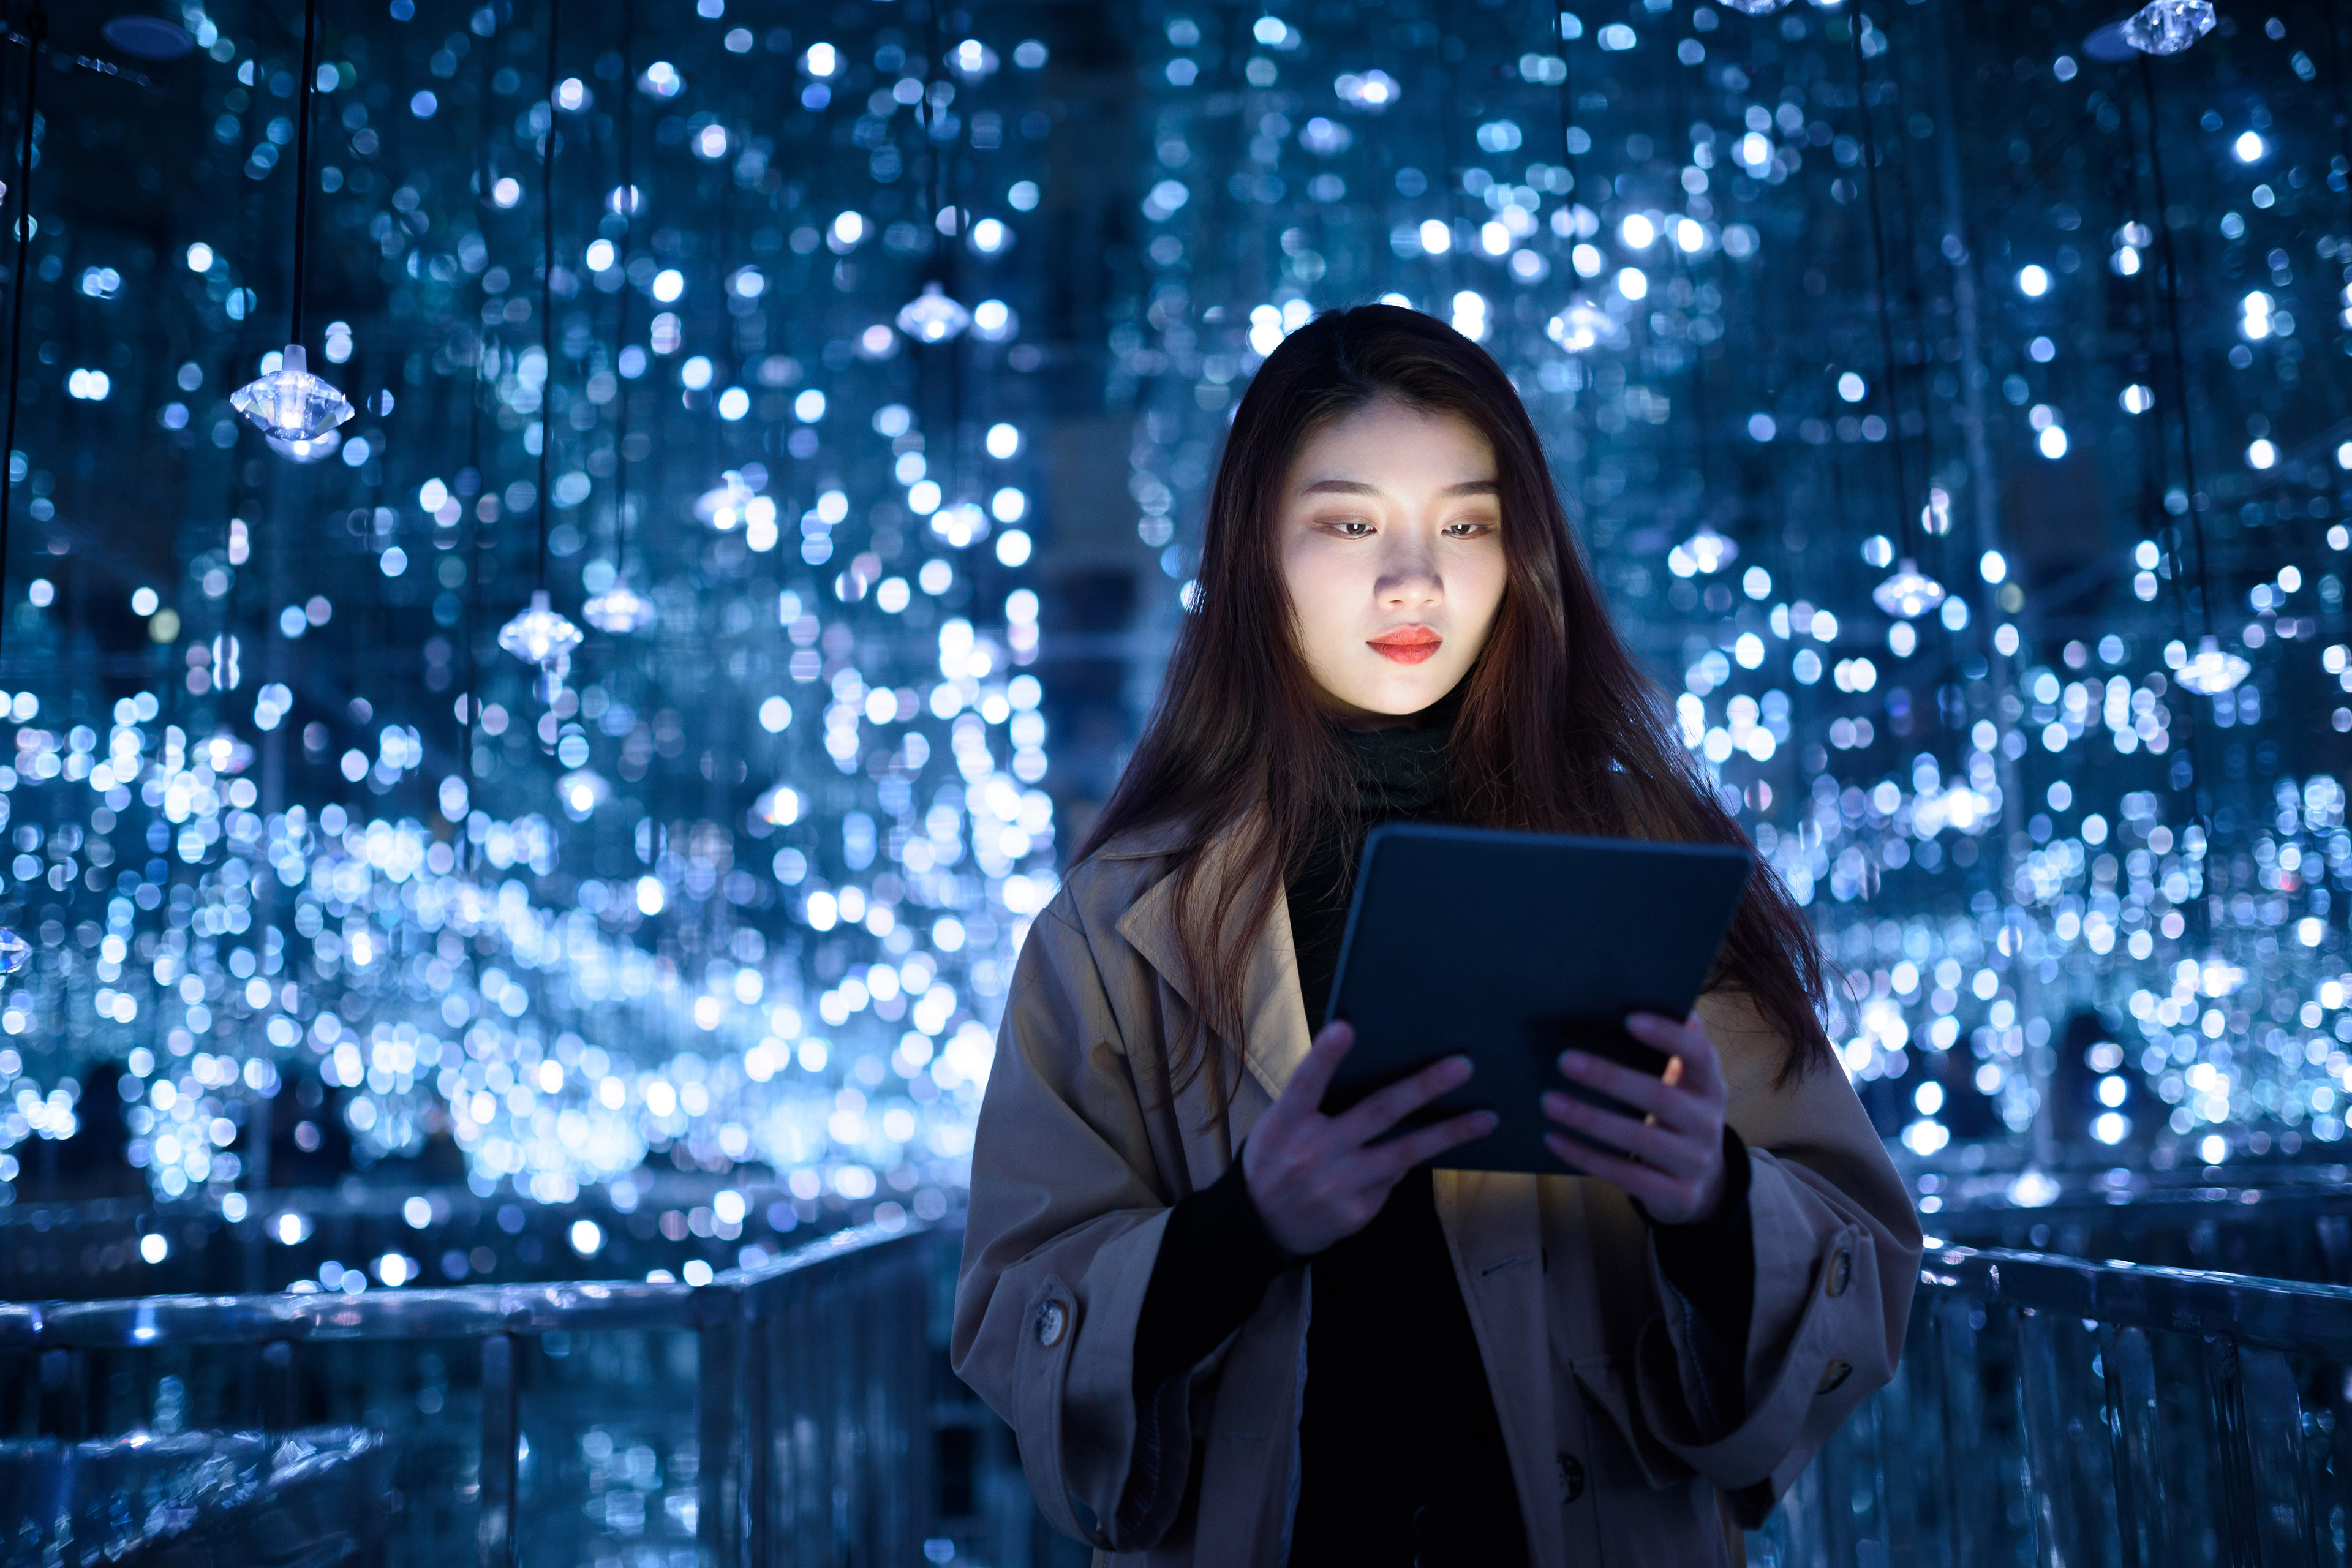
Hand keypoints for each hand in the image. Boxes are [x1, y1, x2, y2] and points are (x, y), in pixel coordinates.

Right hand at [1242, 1021, 1497, 1256]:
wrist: (1260, 1225)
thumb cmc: (1276, 1157)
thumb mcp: (1279, 1125)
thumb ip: (1315, 1102)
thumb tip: (1379, 1073)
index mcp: (1286, 1123)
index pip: (1305, 1083)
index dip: (1325, 1056)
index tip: (1346, 1028)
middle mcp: (1311, 1153)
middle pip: (1376, 1113)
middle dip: (1423, 1087)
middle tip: (1462, 1066)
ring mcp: (1337, 1186)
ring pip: (1403, 1152)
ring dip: (1449, 1133)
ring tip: (1485, 1118)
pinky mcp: (1357, 1212)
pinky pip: (1394, 1178)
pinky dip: (1408, 1161)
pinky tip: (1429, 1147)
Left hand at [1540, 1012, 1729, 1225]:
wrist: (1704, 1186)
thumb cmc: (1678, 1117)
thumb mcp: (1686, 1085)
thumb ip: (1673, 1049)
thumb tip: (1650, 1000)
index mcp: (1710, 1085)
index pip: (1699, 1055)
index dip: (1668, 1036)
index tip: (1629, 1018)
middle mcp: (1708, 1123)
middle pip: (1661, 1098)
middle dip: (1611, 1078)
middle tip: (1564, 1060)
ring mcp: (1694, 1162)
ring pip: (1638, 1140)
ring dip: (1589, 1119)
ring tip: (1548, 1100)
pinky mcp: (1675, 1195)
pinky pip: (1624, 1174)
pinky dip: (1584, 1155)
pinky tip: (1552, 1138)